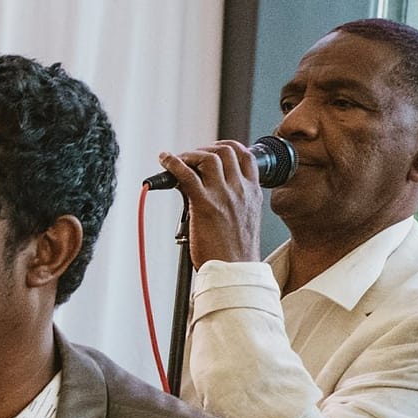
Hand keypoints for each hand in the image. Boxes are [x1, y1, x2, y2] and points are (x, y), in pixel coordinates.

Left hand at [155, 141, 265, 268]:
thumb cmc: (235, 251)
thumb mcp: (245, 219)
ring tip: (177, 160)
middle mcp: (240, 189)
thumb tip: (214, 193)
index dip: (228, 147)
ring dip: (189, 155)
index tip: (213, 150)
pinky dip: (173, 163)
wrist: (235, 269)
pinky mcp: (205, 204)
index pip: (247, 156)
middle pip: (225, 152)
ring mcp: (224, 195)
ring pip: (207, 158)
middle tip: (190, 157)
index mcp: (252, 192)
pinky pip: (186, 175)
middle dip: (205, 149)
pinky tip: (164, 160)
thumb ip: (235, 202)